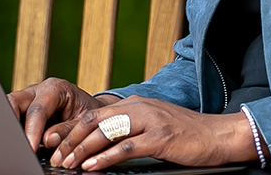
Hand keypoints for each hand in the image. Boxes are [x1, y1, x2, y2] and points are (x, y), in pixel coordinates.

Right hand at [8, 78, 113, 150]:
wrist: (91, 112)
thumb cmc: (90, 115)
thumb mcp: (85, 123)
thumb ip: (68, 130)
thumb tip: (48, 139)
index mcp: (56, 88)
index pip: (38, 109)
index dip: (32, 130)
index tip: (30, 148)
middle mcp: (38, 91)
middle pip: (14, 102)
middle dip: (10, 122)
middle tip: (14, 144)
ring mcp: (28, 100)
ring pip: (9, 109)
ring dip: (10, 127)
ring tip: (15, 146)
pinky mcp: (24, 111)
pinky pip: (13, 120)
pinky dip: (14, 132)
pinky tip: (17, 144)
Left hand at [48, 95, 252, 170]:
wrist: (218, 135)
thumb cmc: (185, 134)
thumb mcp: (151, 126)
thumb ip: (127, 131)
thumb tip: (98, 146)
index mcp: (133, 103)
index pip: (93, 114)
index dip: (69, 129)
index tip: (51, 144)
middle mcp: (138, 107)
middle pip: (93, 121)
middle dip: (69, 140)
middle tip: (54, 157)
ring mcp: (150, 120)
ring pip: (105, 133)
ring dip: (82, 150)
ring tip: (67, 164)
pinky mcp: (160, 136)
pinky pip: (126, 148)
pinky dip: (106, 158)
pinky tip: (93, 167)